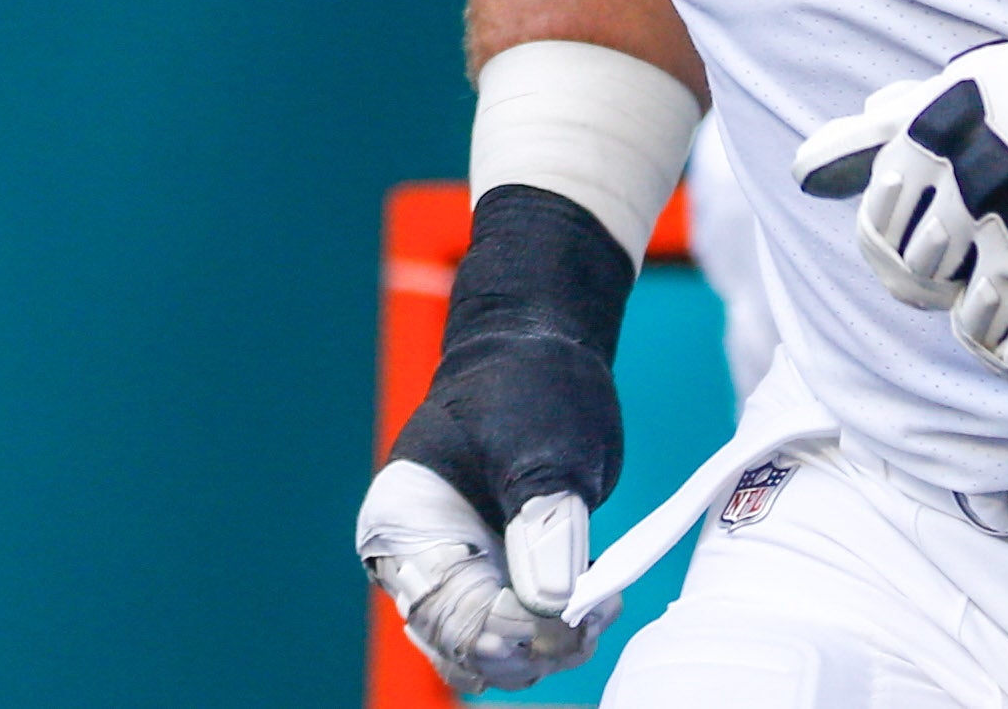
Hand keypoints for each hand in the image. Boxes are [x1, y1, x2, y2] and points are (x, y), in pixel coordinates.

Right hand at [359, 186, 630, 693]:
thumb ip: (543, 518)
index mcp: (403, 528)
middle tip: (598, 611)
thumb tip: (552, 601)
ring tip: (604, 603)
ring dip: (550, 647)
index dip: (513, 627)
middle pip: (466, 651)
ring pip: (496, 656)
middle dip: (533, 647)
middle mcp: (422, 564)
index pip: (449, 613)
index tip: (575, 614)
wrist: (537, 350)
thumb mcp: (541, 442)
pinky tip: (600, 598)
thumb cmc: (525, 381)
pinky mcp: (503, 579)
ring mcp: (464, 575)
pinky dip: (560, 631)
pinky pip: (524, 635)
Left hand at [790, 0, 1007, 383]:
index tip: (952, 223)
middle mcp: (979, 188)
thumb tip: (810, 164)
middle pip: (918, 280)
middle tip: (1005, 242)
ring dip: (1002, 308)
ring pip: (972, 330)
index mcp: (946, 128)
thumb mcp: (989, 84)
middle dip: (952, 268)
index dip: (909, 236)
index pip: (877, 228)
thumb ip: (892, 127)